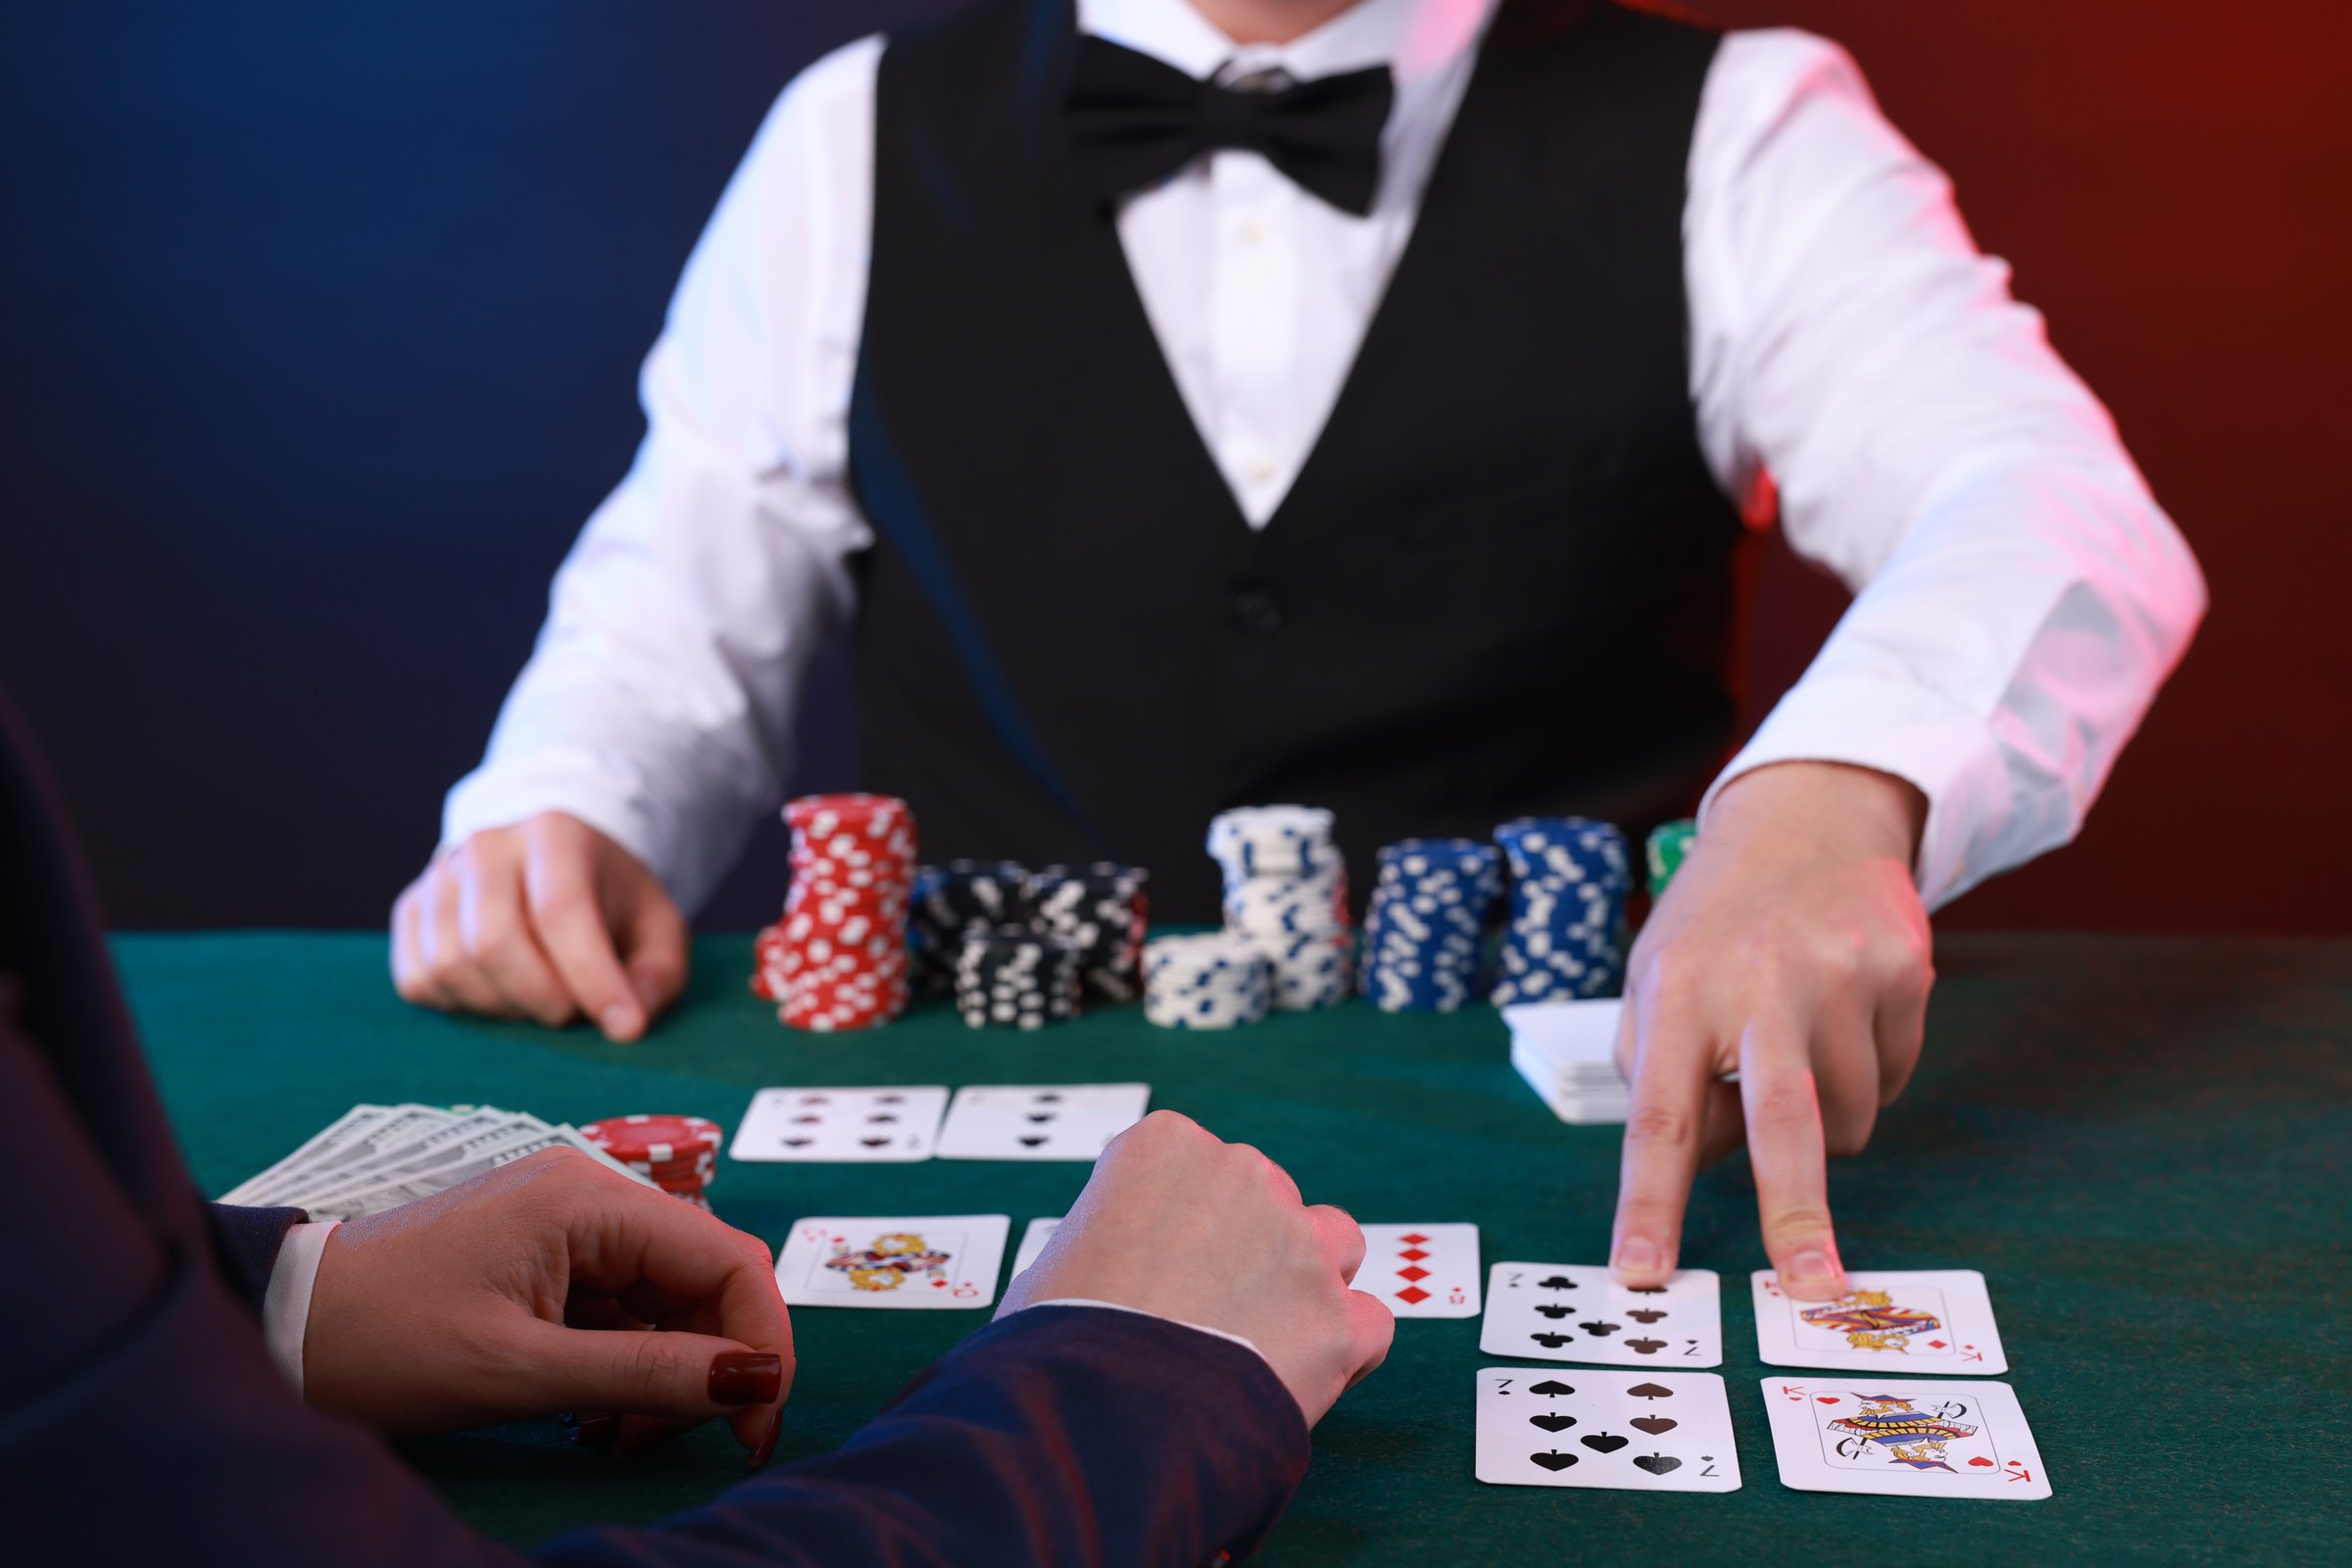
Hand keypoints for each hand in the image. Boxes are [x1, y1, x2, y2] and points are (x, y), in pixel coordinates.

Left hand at [304, 1148, 792, 1464]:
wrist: (280, 1328)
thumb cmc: (386, 1341)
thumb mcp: (520, 1372)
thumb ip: (645, 1375)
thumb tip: (756, 1383)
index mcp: (590, 1200)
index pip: (728, 1260)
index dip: (760, 1342)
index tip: (756, 1426)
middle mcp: (592, 1195)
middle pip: (704, 1279)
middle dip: (712, 1365)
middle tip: (685, 1444)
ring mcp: (569, 1223)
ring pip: (669, 1301)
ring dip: (670, 1374)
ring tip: (620, 1439)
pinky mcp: (549, 1255)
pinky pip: (625, 1308)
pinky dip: (630, 1366)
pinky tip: (597, 1417)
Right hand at [390, 811, 687, 1040]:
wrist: (549, 862)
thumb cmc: (607, 900)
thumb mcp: (656, 925)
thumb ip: (658, 973)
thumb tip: (629, 1023)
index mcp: (555, 834)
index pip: (561, 910)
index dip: (592, 978)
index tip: (625, 1028)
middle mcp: (486, 848)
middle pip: (494, 944)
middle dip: (543, 1000)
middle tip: (574, 1014)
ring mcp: (438, 878)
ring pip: (452, 969)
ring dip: (505, 1008)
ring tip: (542, 999)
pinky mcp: (409, 912)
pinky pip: (419, 981)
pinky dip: (464, 1007)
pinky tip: (501, 993)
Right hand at [997, 1111, 1392, 1425]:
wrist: (1102, 1409)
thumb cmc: (1057, 1336)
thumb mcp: (1051, 1263)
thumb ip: (1102, 1245)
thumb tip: (1108, 1278)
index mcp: (1164, 1146)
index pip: (1183, 1163)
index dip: (1170, 1219)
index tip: (1151, 1266)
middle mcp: (1243, 1174)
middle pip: (1262, 1197)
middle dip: (1242, 1246)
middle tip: (1203, 1310)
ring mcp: (1300, 1243)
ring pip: (1334, 1241)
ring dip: (1309, 1278)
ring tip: (1265, 1335)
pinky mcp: (1338, 1319)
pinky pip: (1369, 1323)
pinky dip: (1347, 1349)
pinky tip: (1308, 1378)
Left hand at [1609, 762, 1932, 1300]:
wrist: (1806, 819)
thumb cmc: (1714, 926)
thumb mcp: (1657, 984)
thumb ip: (1663, 1078)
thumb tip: (1699, 1174)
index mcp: (1678, 991)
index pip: (1656, 1115)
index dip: (1649, 1203)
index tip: (1643, 1272)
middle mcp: (1760, 981)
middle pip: (1782, 1121)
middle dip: (1796, 1213)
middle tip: (1811, 1289)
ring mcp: (1843, 974)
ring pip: (1849, 1121)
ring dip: (1824, 1121)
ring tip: (1797, 1042)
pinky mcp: (1908, 973)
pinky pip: (1895, 1079)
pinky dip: (1867, 1074)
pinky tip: (1842, 1014)